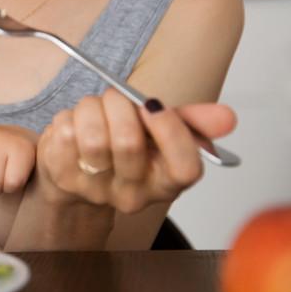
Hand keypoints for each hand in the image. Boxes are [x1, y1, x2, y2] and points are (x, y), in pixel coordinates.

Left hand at [36, 89, 236, 212]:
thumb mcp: (161, 132)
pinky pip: (64, 133)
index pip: (185, 168)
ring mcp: (95, 189)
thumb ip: (194, 122)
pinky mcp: (63, 177)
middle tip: (115, 97)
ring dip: (91, 108)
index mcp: (166, 183)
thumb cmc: (123, 147)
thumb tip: (227, 117)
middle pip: (129, 143)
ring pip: (93, 136)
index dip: (171, 131)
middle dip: (120, 104)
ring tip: (94, 109)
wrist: (77, 171)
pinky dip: (68, 116)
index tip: (153, 105)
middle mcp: (133, 194)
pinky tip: (75, 124)